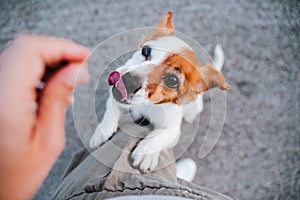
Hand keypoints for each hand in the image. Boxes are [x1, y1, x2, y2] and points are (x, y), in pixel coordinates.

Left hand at [0, 35, 89, 198]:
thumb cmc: (14, 176)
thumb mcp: (48, 140)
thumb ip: (58, 99)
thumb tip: (74, 70)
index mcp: (5, 100)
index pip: (32, 50)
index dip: (62, 47)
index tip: (84, 56)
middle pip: (25, 49)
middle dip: (58, 53)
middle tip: (81, 68)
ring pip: (20, 56)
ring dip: (49, 62)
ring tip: (70, 81)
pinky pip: (15, 70)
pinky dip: (37, 71)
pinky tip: (52, 87)